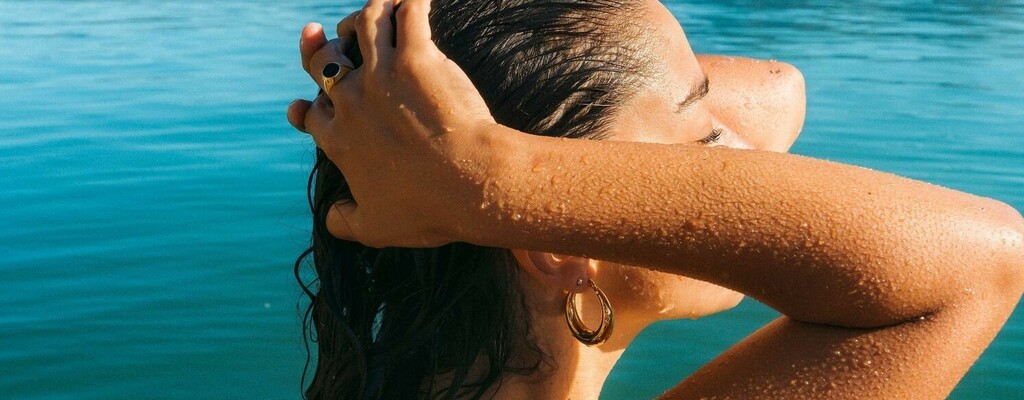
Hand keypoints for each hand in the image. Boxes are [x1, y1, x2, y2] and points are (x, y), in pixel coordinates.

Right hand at [286, 0, 500, 247]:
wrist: (469, 183)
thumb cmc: (427, 208)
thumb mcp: (376, 228)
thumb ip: (346, 222)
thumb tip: (331, 218)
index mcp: (339, 139)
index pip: (312, 112)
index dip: (308, 106)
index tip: (304, 104)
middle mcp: (352, 100)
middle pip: (326, 61)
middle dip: (320, 47)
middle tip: (319, 34)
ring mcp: (383, 73)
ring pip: (366, 26)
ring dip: (369, 15)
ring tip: (378, 10)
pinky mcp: (417, 57)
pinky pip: (408, 14)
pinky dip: (410, 2)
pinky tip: (415, 0)